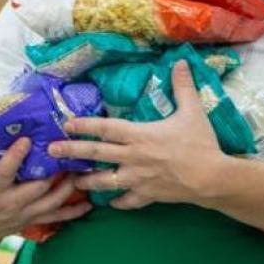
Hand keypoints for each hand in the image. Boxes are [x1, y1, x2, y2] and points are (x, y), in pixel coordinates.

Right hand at [0, 138, 91, 252]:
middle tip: (65, 150)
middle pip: (35, 188)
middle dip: (51, 171)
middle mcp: (8, 203)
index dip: (15, 157)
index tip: (26, 139)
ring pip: (50, 202)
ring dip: (67, 187)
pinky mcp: (31, 220)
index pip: (4, 173)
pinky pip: (56, 218)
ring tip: (80, 169)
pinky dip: (73, 212)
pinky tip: (89, 203)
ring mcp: (22, 214)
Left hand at [48, 61, 229, 209]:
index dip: (83, 125)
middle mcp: (132, 157)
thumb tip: (181, 61)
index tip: (65, 124)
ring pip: (105, 182)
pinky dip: (118, 202)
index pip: (105, 128)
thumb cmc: (201, 143)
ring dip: (87, 181)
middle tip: (51, 152)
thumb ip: (183, 87)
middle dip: (72, 152)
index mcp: (139, 135)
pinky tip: (111, 202)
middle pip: (96, 154)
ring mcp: (137, 179)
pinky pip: (127, 201)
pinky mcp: (147, 196)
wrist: (212, 178)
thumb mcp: (192, 111)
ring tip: (73, 181)